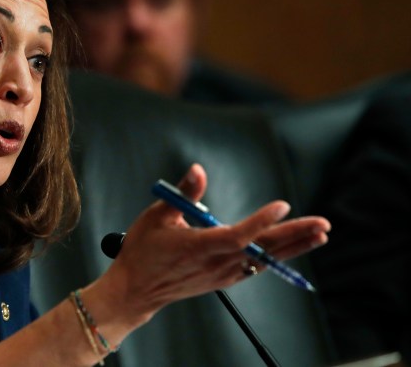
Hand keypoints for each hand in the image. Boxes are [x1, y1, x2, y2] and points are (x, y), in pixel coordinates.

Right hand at [84, 163, 329, 337]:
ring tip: (320, 234)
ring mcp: (222, 274)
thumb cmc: (143, 250)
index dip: (261, 222)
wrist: (136, 289)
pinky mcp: (223, 280)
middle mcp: (215, 264)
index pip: (238, 235)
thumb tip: (199, 169)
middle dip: (295, 235)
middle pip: (262, 250)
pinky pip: (256, 268)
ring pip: (265, 260)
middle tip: (323, 224)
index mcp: (199, 247)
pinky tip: (293, 248)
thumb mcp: (157, 215)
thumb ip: (184, 194)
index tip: (282, 205)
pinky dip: (276, 257)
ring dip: (294, 247)